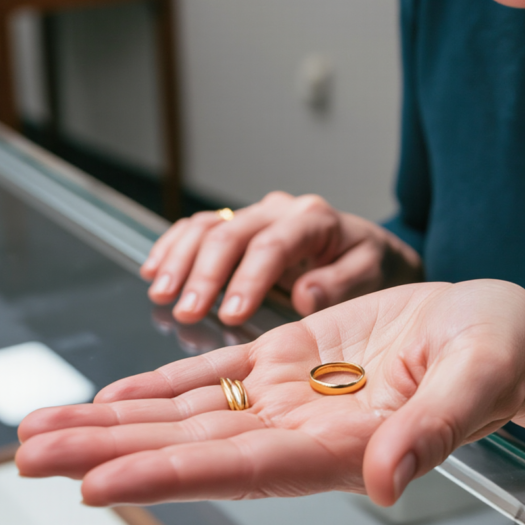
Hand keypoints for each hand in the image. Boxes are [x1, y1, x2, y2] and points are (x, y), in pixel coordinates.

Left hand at [16, 280, 524, 507]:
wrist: (505, 333)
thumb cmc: (501, 354)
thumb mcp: (477, 378)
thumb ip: (432, 429)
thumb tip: (385, 480)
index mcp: (343, 447)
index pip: (239, 469)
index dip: (165, 476)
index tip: (95, 486)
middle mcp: (301, 432)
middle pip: (188, 448)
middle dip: (105, 453)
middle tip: (26, 459)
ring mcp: (291, 397)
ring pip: (185, 415)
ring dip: (111, 425)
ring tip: (39, 434)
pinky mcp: (292, 359)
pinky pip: (213, 375)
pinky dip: (157, 385)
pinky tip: (110, 397)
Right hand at [141, 192, 420, 325]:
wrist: (367, 252)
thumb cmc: (369, 267)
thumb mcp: (370, 275)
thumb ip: (340, 284)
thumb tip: (304, 294)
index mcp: (314, 220)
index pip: (273, 245)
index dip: (248, 279)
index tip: (231, 314)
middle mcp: (280, 210)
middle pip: (232, 233)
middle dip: (205, 274)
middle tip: (186, 311)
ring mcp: (255, 215)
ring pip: (208, 225)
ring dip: (180, 259)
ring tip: (162, 294)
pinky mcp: (238, 226)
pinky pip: (198, 227)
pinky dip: (172, 246)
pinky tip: (154, 270)